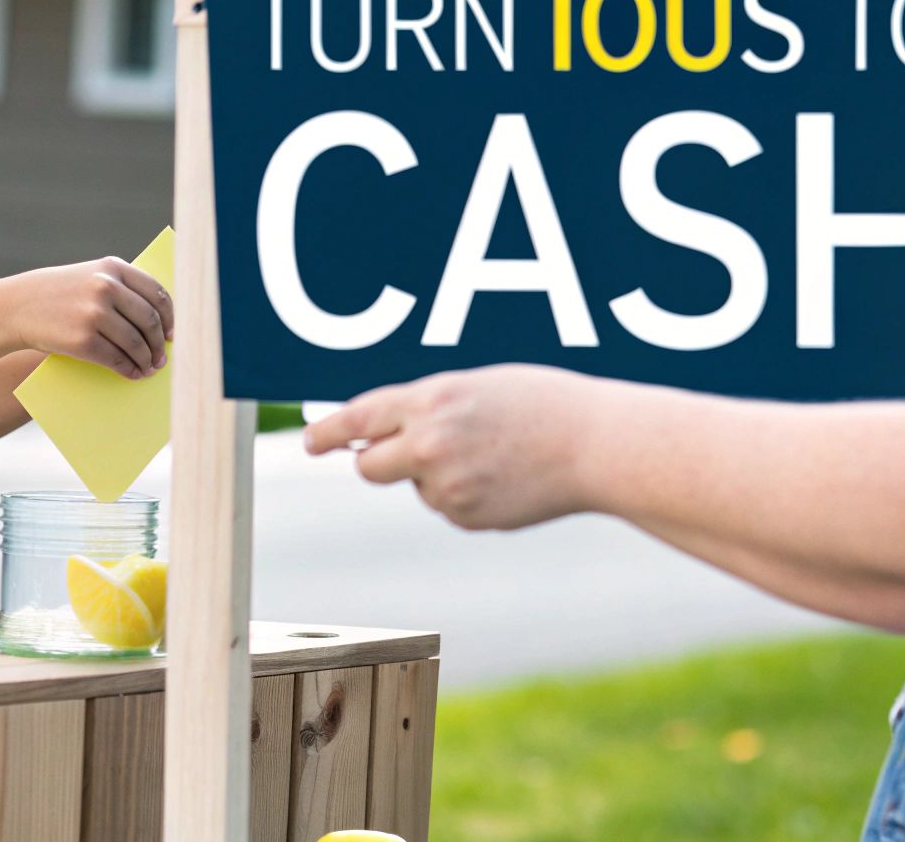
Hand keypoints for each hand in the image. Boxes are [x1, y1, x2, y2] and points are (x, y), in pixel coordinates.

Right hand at [0, 257, 174, 378]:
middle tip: (162, 356)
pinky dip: (129, 370)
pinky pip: (116, 359)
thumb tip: (157, 320)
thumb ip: (120, 288)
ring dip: (146, 360)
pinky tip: (132, 373)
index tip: (172, 333)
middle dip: (159, 343)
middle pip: (149, 320)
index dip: (170, 317)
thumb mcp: (89, 276)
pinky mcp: (82, 340)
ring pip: (136, 343)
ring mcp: (94, 314)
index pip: (157, 293)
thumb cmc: (57, 294)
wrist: (14, 307)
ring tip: (149, 368)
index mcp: (112, 267)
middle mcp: (106, 287)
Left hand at [302, 364, 591, 529]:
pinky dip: (466, 495)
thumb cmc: (540, 404)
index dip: (328, 432)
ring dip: (436, 475)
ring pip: (417, 487)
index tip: (309, 442)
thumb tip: (385, 435)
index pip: (359, 418)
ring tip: (493, 454)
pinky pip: (448, 506)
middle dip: (377, 461)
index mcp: (430, 400)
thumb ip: (426, 407)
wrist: (595, 446)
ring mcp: (446, 486)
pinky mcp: (466, 516)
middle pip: (370, 467)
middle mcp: (428, 444)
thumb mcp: (474, 388)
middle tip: (401, 453)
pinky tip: (505, 477)